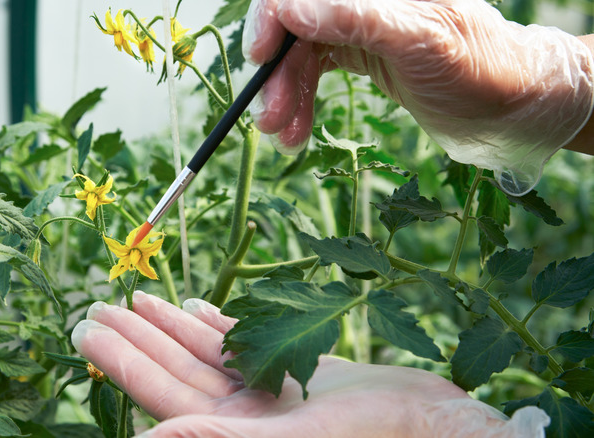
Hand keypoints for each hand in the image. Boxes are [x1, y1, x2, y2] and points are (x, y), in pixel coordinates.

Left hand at [71, 291, 547, 436]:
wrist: (435, 424)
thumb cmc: (374, 435)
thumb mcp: (297, 435)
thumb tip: (150, 436)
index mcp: (233, 433)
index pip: (161, 392)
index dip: (122, 360)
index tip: (88, 328)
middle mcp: (242, 414)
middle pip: (174, 368)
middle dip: (135, 337)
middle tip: (94, 306)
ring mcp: (266, 390)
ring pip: (204, 352)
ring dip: (169, 325)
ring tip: (135, 298)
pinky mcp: (293, 368)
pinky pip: (243, 342)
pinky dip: (216, 324)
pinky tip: (192, 307)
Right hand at [244, 0, 593, 195]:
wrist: (513, 105)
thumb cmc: (480, 70)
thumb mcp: (419, 42)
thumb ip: (356, 18)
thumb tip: (291, 10)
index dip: (271, 21)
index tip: (260, 61)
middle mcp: (364, 2)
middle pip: (294, 26)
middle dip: (275, 74)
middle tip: (268, 119)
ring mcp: (360, 26)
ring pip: (299, 54)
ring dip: (284, 96)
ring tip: (285, 137)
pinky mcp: (361, 53)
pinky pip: (314, 72)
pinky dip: (300, 102)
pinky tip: (297, 130)